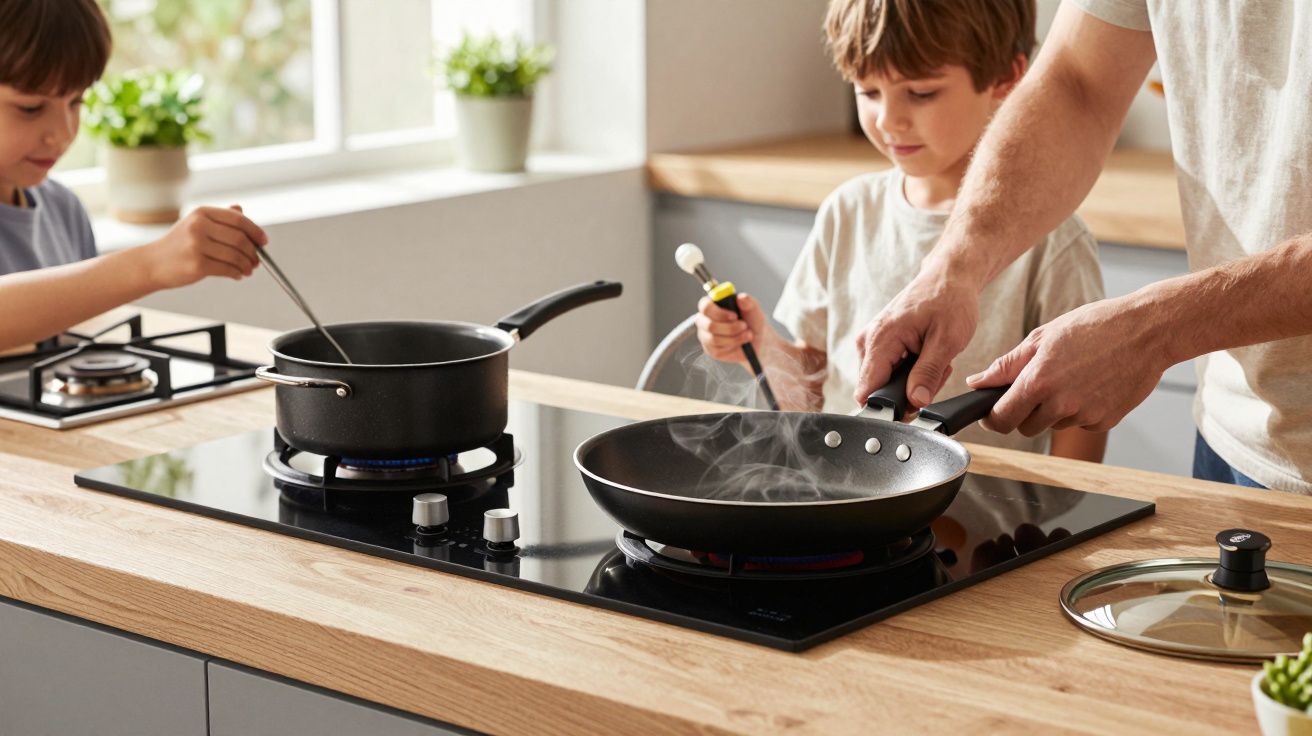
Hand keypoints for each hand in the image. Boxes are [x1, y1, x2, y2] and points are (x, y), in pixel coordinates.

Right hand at [141, 205, 267, 288]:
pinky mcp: (196, 264)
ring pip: (235, 255)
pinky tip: (238, 275)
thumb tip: (241, 210)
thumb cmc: (178, 245)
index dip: (255, 231)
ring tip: (248, 270)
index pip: (238, 219)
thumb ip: (219, 219)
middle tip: (257, 261)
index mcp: (201, 213)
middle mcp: (199, 226)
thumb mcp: (196, 225)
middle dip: (253, 252)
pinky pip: (227, 269)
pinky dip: (237, 273)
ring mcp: (196, 245)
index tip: (264, 241)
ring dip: (247, 265)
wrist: (152, 264)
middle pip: (239, 238)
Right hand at [695, 293, 767, 363]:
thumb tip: (741, 298)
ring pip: (714, 339)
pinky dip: (734, 345)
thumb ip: (748, 302)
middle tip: (744, 326)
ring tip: (747, 334)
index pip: (705, 306)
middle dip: (730, 328)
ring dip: (734, 337)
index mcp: (713, 305)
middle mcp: (705, 320)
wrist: (758, 340)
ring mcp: (706, 336)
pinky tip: (741, 342)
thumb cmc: (752, 321)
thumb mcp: (754, 309)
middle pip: (708, 325)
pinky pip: (718, 349)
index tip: (734, 316)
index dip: (718, 312)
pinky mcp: (711, 350)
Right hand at [853, 268, 980, 407]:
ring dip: (912, 381)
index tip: (914, 405)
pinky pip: (889, 371)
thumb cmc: (950, 301)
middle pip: (878, 390)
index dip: (890, 406)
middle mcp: (868, 341)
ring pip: (885, 383)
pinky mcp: (878, 343)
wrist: (948, 276)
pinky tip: (926, 356)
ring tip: (934, 360)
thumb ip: (928, 374)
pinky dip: (910, 371)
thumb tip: (916, 402)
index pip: (867, 391)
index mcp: (881, 340)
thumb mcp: (947, 341)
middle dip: (908, 392)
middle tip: (936, 373)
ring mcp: (871, 342)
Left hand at [965, 296, 1168, 434]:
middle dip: (1023, 413)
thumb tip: (977, 382)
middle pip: (1026, 427)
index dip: (992, 419)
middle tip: (1036, 386)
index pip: (1002, 419)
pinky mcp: (1106, 421)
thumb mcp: (1043, 337)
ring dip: (1054, 409)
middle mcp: (1061, 404)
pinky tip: (1092, 383)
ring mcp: (1086, 415)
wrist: (1148, 331)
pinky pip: (1081, 423)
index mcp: (1039, 381)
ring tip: (1072, 376)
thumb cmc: (1095, 326)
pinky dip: (1080, 410)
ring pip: (1054, 424)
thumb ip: (1006, 365)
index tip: (990, 414)